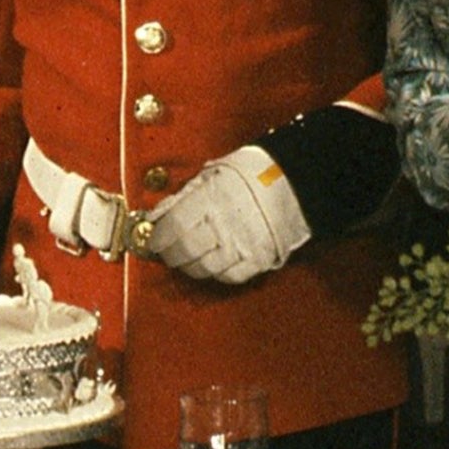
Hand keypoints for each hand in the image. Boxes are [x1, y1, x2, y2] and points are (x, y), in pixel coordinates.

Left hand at [146, 146, 311, 284]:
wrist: (294, 181)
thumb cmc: (252, 173)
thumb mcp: (213, 174)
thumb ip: (183, 196)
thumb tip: (156, 216)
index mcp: (212, 198)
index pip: (172, 226)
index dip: (158, 237)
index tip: (153, 239)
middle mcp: (225, 223)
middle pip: (185, 250)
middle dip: (170, 254)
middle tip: (167, 251)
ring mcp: (242, 244)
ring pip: (203, 268)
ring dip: (189, 266)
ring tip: (188, 257)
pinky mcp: (258, 259)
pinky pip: (228, 276)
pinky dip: (215, 272)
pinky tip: (212, 262)